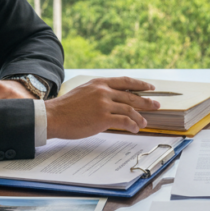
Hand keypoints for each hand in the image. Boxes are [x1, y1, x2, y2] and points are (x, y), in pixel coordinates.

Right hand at [44, 76, 160, 138]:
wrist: (53, 116)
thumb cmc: (66, 107)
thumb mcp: (84, 91)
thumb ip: (99, 92)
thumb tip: (113, 98)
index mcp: (100, 83)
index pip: (126, 81)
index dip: (140, 84)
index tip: (150, 87)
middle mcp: (104, 91)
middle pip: (131, 96)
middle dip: (146, 101)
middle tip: (156, 105)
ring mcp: (104, 104)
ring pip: (130, 110)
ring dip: (140, 117)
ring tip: (144, 122)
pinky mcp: (103, 118)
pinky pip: (124, 122)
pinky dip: (132, 125)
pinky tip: (135, 129)